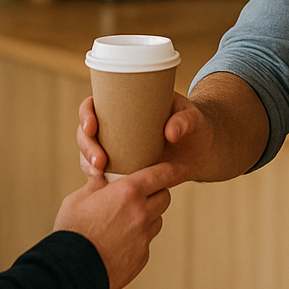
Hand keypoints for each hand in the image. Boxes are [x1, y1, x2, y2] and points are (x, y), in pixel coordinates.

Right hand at [53, 161, 182, 288]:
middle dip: (156, 193)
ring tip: (125, 220)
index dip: (174, 169)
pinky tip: (117, 242)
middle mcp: (141, 213)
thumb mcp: (79, 198)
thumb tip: (104, 175)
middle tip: (140, 194)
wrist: (71, 271)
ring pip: (156, 220)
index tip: (180, 168)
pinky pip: (146, 242)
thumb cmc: (71, 231)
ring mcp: (143, 237)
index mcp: (127, 192)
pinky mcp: (142, 257)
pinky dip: (137, 238)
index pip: (162, 174)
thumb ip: (98, 185)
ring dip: (148, 216)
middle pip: (164, 197)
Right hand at [76, 93, 211, 182]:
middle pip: (87, 131)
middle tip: (99, 161)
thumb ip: (184, 120)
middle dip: (87, 146)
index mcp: (127, 103)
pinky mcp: (123, 164)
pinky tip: (102, 185)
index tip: (92, 127)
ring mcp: (118, 145)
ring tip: (98, 175)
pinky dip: (99, 177)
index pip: (95, 104)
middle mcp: (117, 123)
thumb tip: (169, 132)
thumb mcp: (193, 118)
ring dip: (88, 163)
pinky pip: (103, 170)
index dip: (87, 114)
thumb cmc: (197, 127)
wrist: (202, 151)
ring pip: (91, 152)